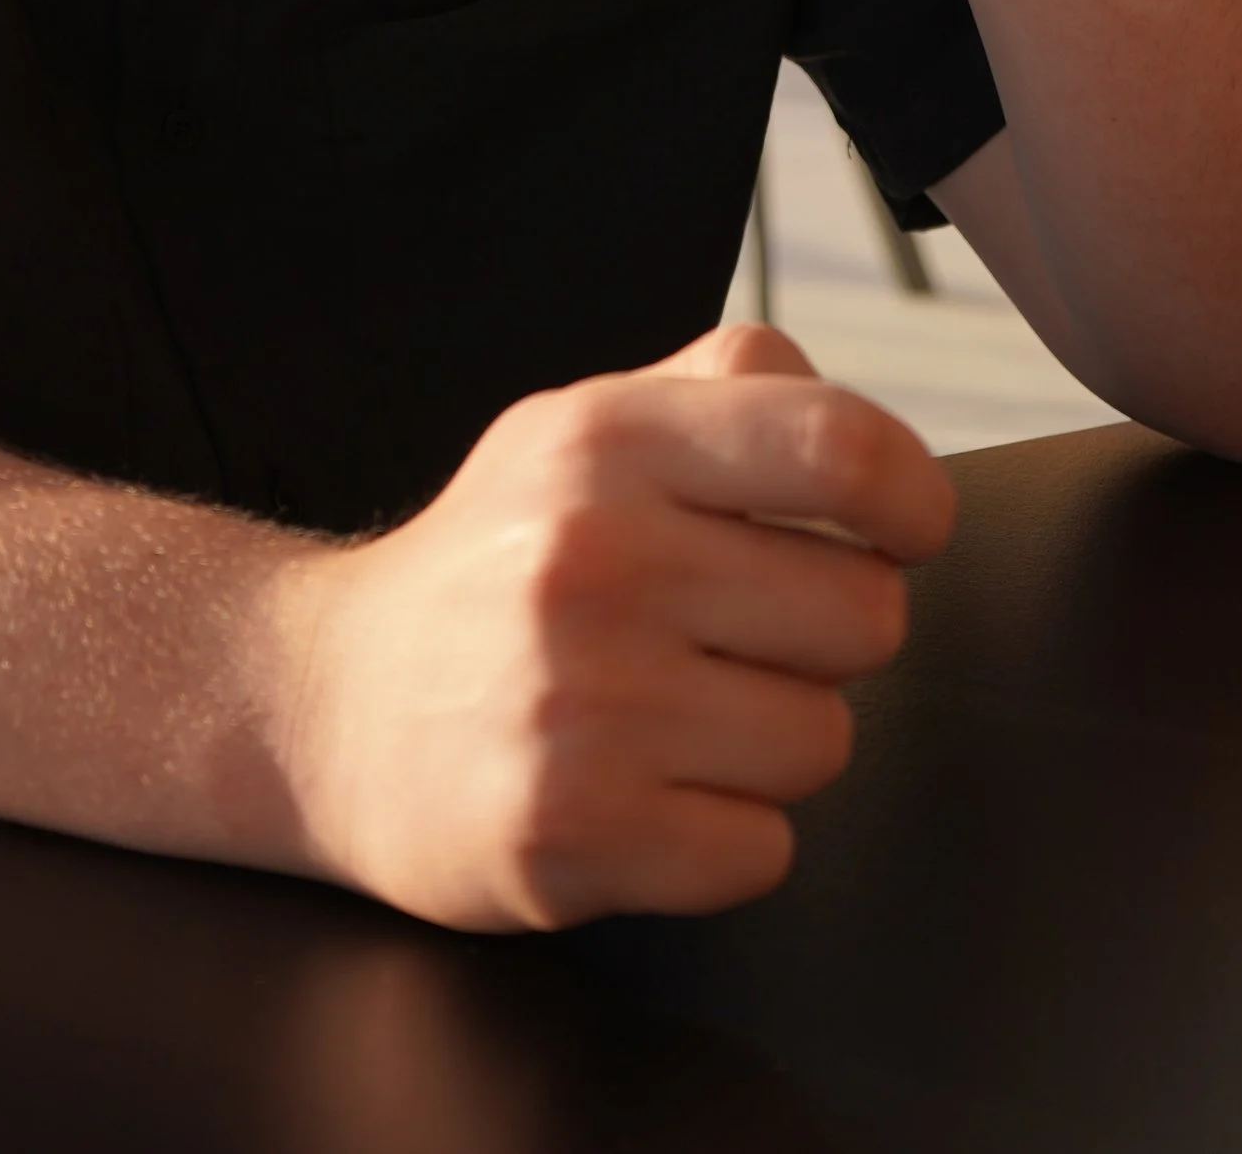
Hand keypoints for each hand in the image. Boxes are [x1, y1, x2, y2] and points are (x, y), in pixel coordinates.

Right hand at [270, 322, 952, 930]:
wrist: (328, 705)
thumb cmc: (498, 564)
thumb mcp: (585, 427)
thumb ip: (729, 389)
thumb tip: (873, 440)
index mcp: (607, 439)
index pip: (840, 446)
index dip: (913, 497)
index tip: (903, 530)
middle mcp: (593, 557)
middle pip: (865, 613)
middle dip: (821, 635)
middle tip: (729, 634)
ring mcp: (581, 701)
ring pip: (823, 741)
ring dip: (768, 741)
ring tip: (668, 714)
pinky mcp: (573, 832)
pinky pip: (761, 851)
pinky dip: (718, 838)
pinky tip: (640, 792)